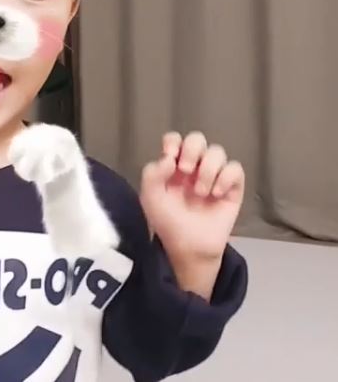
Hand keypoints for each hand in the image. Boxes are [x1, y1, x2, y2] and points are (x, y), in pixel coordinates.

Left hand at [140, 132, 243, 262]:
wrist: (189, 248)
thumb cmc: (168, 221)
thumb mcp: (150, 197)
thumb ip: (152, 173)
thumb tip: (170, 157)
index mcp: (173, 165)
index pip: (175, 139)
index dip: (173, 141)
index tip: (170, 156)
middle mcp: (194, 166)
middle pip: (198, 139)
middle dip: (192, 150)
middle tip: (186, 170)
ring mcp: (214, 175)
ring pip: (217, 151)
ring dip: (208, 169)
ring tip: (200, 192)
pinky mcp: (232, 188)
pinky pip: (235, 168)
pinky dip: (226, 178)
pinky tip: (216, 194)